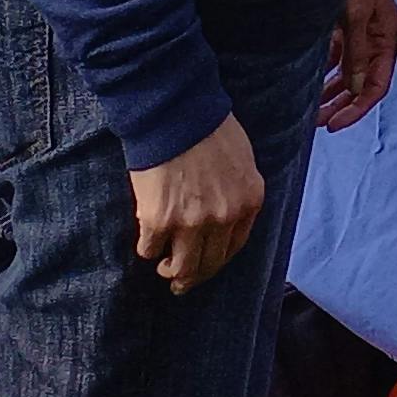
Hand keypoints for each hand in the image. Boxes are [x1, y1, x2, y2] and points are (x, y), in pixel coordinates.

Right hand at [126, 114, 264, 293]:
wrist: (177, 114)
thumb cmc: (210, 129)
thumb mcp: (242, 160)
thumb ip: (237, 192)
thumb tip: (226, 215)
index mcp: (249, 201)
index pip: (235, 246)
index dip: (218, 259)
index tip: (207, 264)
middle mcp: (224, 217)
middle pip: (210, 263)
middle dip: (195, 276)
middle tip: (182, 282)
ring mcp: (192, 222)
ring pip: (182, 267)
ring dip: (172, 272)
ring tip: (164, 268)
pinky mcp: (159, 221)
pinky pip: (150, 250)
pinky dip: (148, 248)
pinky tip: (147, 241)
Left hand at [321, 0, 396, 131]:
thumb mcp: (356, 16)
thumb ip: (356, 53)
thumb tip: (356, 86)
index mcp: (388, 40)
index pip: (377, 85)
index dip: (357, 107)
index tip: (336, 123)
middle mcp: (375, 44)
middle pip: (361, 85)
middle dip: (341, 105)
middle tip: (320, 122)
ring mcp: (359, 40)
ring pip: (346, 77)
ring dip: (331, 94)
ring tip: (312, 111)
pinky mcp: (343, 34)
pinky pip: (335, 63)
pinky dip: (324, 76)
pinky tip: (310, 87)